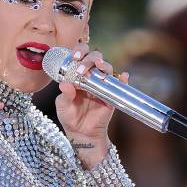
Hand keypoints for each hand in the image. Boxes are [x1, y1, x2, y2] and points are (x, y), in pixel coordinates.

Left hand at [55, 43, 128, 168]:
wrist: (82, 134)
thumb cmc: (70, 117)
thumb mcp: (63, 106)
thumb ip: (64, 95)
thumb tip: (65, 84)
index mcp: (77, 75)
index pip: (80, 56)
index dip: (79, 52)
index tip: (74, 57)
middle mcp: (91, 77)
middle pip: (95, 58)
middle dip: (90, 58)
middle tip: (82, 68)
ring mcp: (102, 85)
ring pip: (107, 68)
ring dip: (104, 65)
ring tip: (99, 67)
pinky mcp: (112, 95)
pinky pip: (120, 84)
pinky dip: (123, 79)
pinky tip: (123, 76)